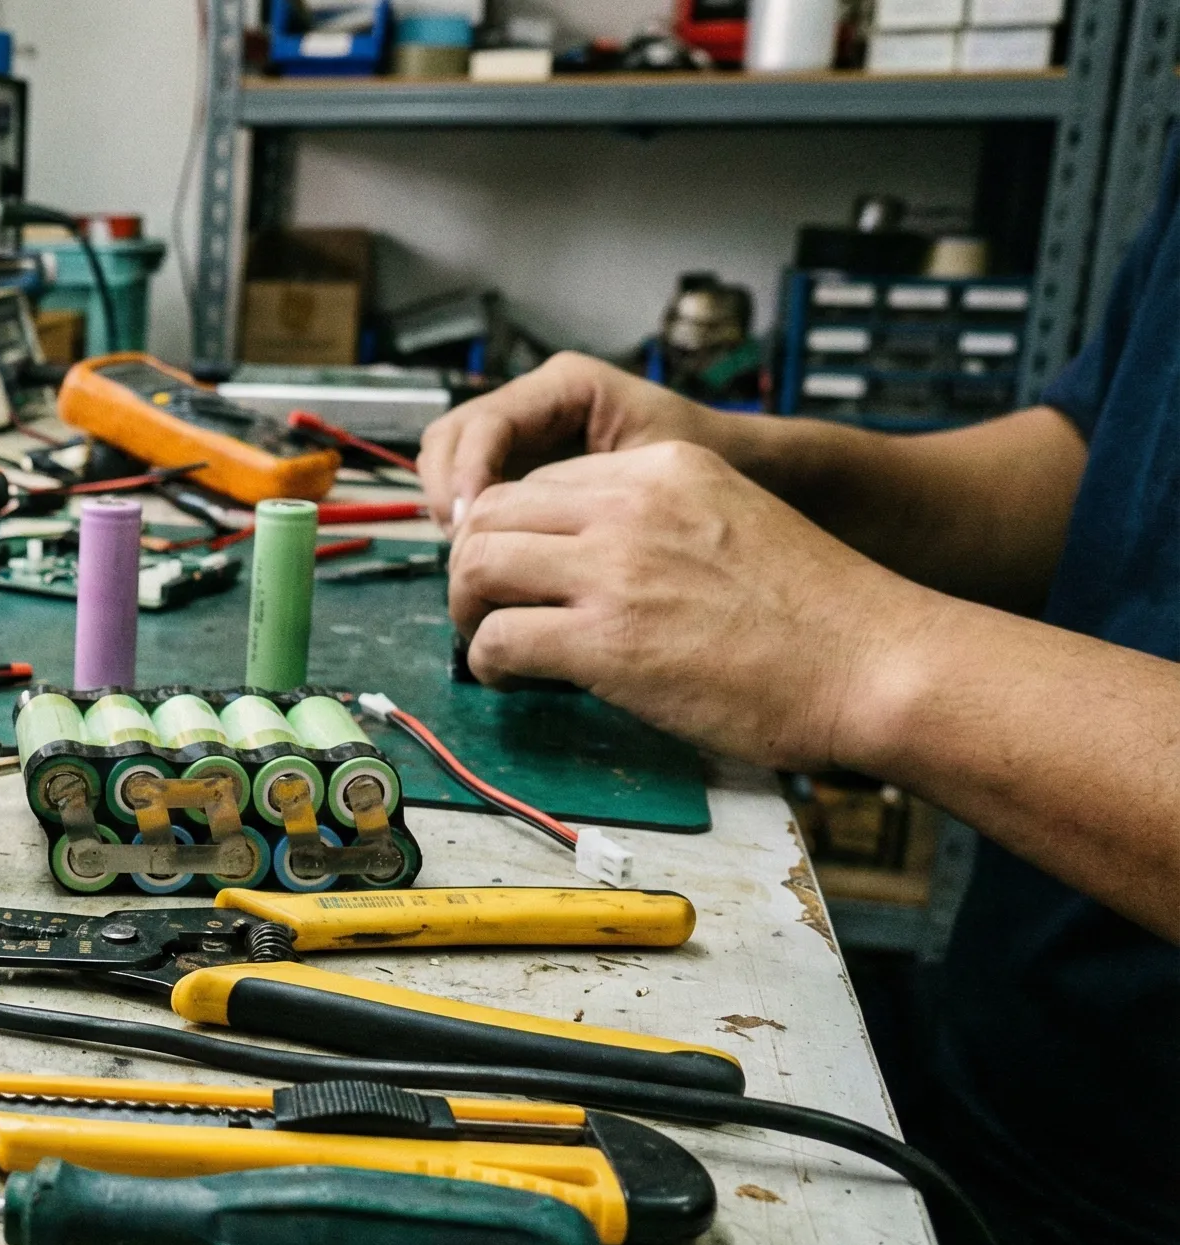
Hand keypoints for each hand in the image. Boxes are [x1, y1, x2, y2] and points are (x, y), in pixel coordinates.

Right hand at [419, 353, 722, 533]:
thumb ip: (580, 493)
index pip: (485, 423)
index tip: (468, 526)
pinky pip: (473, 486)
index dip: (466, 474)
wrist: (748, 471)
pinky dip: (469, 520)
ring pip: (450, 461)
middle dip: (446, 491)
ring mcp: (524, 433)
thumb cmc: (712, 466)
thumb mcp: (650, 473)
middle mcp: (536, 401)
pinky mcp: (523, 466)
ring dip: (451, 508)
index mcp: (566, 386)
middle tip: (462, 547)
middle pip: (450, 436)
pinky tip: (488, 558)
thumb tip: (505, 533)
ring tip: (472, 558)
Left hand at [448, 441, 937, 769]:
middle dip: (473, 563)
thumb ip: (659, 525)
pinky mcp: (604, 641)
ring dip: (468, 608)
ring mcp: (615, 570)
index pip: (541, 481)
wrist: (876, 664)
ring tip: (489, 641)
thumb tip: (589, 562)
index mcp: (665, 467)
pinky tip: (509, 676)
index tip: (518, 571)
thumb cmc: (819, 615)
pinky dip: (487, 662)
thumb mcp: (734, 521)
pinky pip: (497, 637)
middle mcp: (631, 505)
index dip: (514, 531)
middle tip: (484, 606)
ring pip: (477, 566)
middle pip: (491, 513)